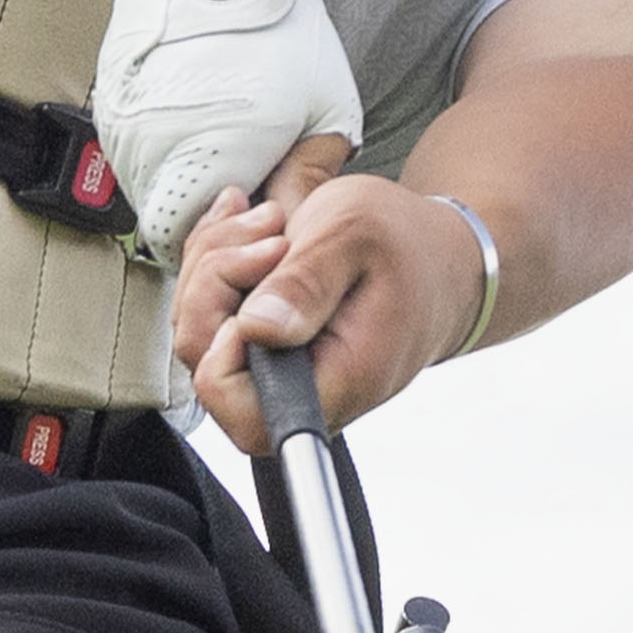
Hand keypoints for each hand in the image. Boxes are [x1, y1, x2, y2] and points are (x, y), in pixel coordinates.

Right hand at [90, 0, 360, 262]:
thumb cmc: (280, 31)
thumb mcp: (323, 111)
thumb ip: (310, 183)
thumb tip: (303, 234)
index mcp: (204, 168)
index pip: (197, 251)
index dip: (229, 248)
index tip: (258, 223)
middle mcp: (151, 158)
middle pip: (173, 222)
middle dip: (211, 213)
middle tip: (252, 178)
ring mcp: (125, 132)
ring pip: (155, 186)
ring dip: (189, 179)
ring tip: (231, 137)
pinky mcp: (115, 106)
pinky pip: (141, 150)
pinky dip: (172, 146)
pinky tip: (207, 113)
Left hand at [168, 153, 469, 453]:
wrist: (435, 258)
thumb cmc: (407, 245)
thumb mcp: (357, 235)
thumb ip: (306, 282)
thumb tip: (256, 328)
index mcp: (337, 381)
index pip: (245, 409)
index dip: (224, 347)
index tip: (262, 278)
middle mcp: (299, 391)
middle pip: (203, 360)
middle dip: (214, 279)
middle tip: (270, 232)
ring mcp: (274, 372)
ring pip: (196, 330)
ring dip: (214, 262)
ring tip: (269, 223)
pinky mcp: (258, 348)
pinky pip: (206, 314)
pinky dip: (216, 262)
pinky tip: (252, 232)